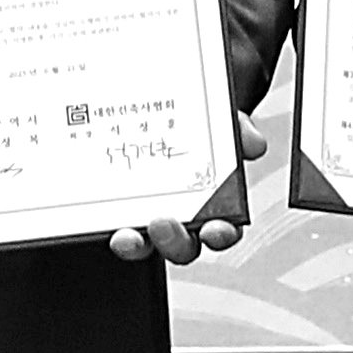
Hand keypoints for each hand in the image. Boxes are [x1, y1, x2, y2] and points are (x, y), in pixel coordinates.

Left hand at [108, 111, 272, 265]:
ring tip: (127, 234)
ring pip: (143, 246)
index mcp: (211, 202)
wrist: (152, 106)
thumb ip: (238, 130)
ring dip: (137, 246)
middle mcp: (179, 217)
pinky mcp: (113, 211)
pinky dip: (108, 229)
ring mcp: (144, 216)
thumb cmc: (192, 124)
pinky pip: (111, 228)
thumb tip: (253, 144)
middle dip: (174, 242)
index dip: (221, 234)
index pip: (223, 228)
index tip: (215, 228)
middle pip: (182, 247)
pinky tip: (99, 218)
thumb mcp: (217, 120)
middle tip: (163, 224)